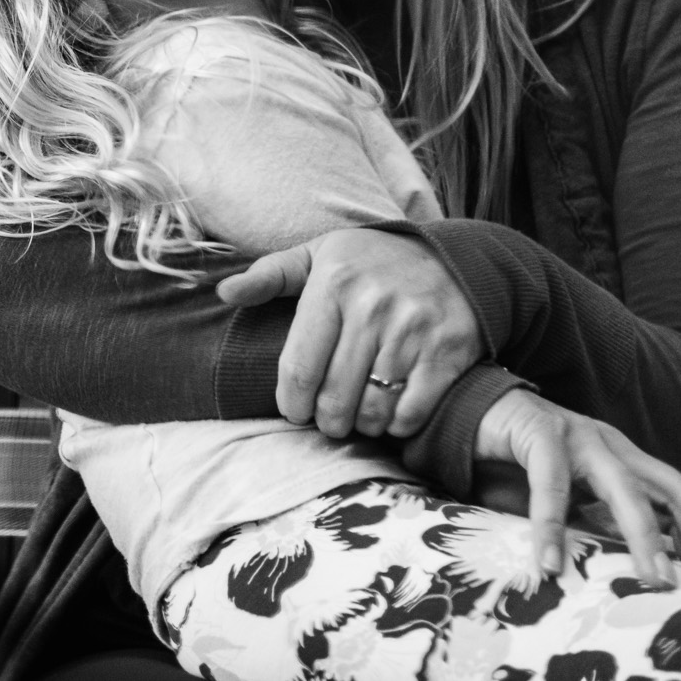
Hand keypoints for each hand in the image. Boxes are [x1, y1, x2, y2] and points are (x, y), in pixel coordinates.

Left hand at [215, 228, 481, 438]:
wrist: (457, 258)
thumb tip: (224, 292)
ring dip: (361, 426)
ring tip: (358, 417)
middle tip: (328, 420)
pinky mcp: (449, 352)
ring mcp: (413, 330)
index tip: (295, 410)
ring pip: (372, 411)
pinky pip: (412, 412)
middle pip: (334, 398)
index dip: (291, 403)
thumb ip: (270, 275)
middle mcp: (373, 306)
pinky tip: (392, 413)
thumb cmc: (373, 262)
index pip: (299, 369)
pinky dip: (398, 425)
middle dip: (326, 421)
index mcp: (334, 283)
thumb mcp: (319, 255)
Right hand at [476, 388, 680, 590]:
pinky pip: (551, 484)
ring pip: (624, 487)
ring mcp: (578, 435)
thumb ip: (601, 523)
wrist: (465, 412)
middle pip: (673, 488)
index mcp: (624, 458)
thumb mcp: (568, 502)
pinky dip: (551, 526)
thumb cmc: (515, 465)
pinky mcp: (539, 432)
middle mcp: (611, 443)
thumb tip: (640, 564)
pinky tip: (550, 564)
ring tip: (654, 579)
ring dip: (644, 536)